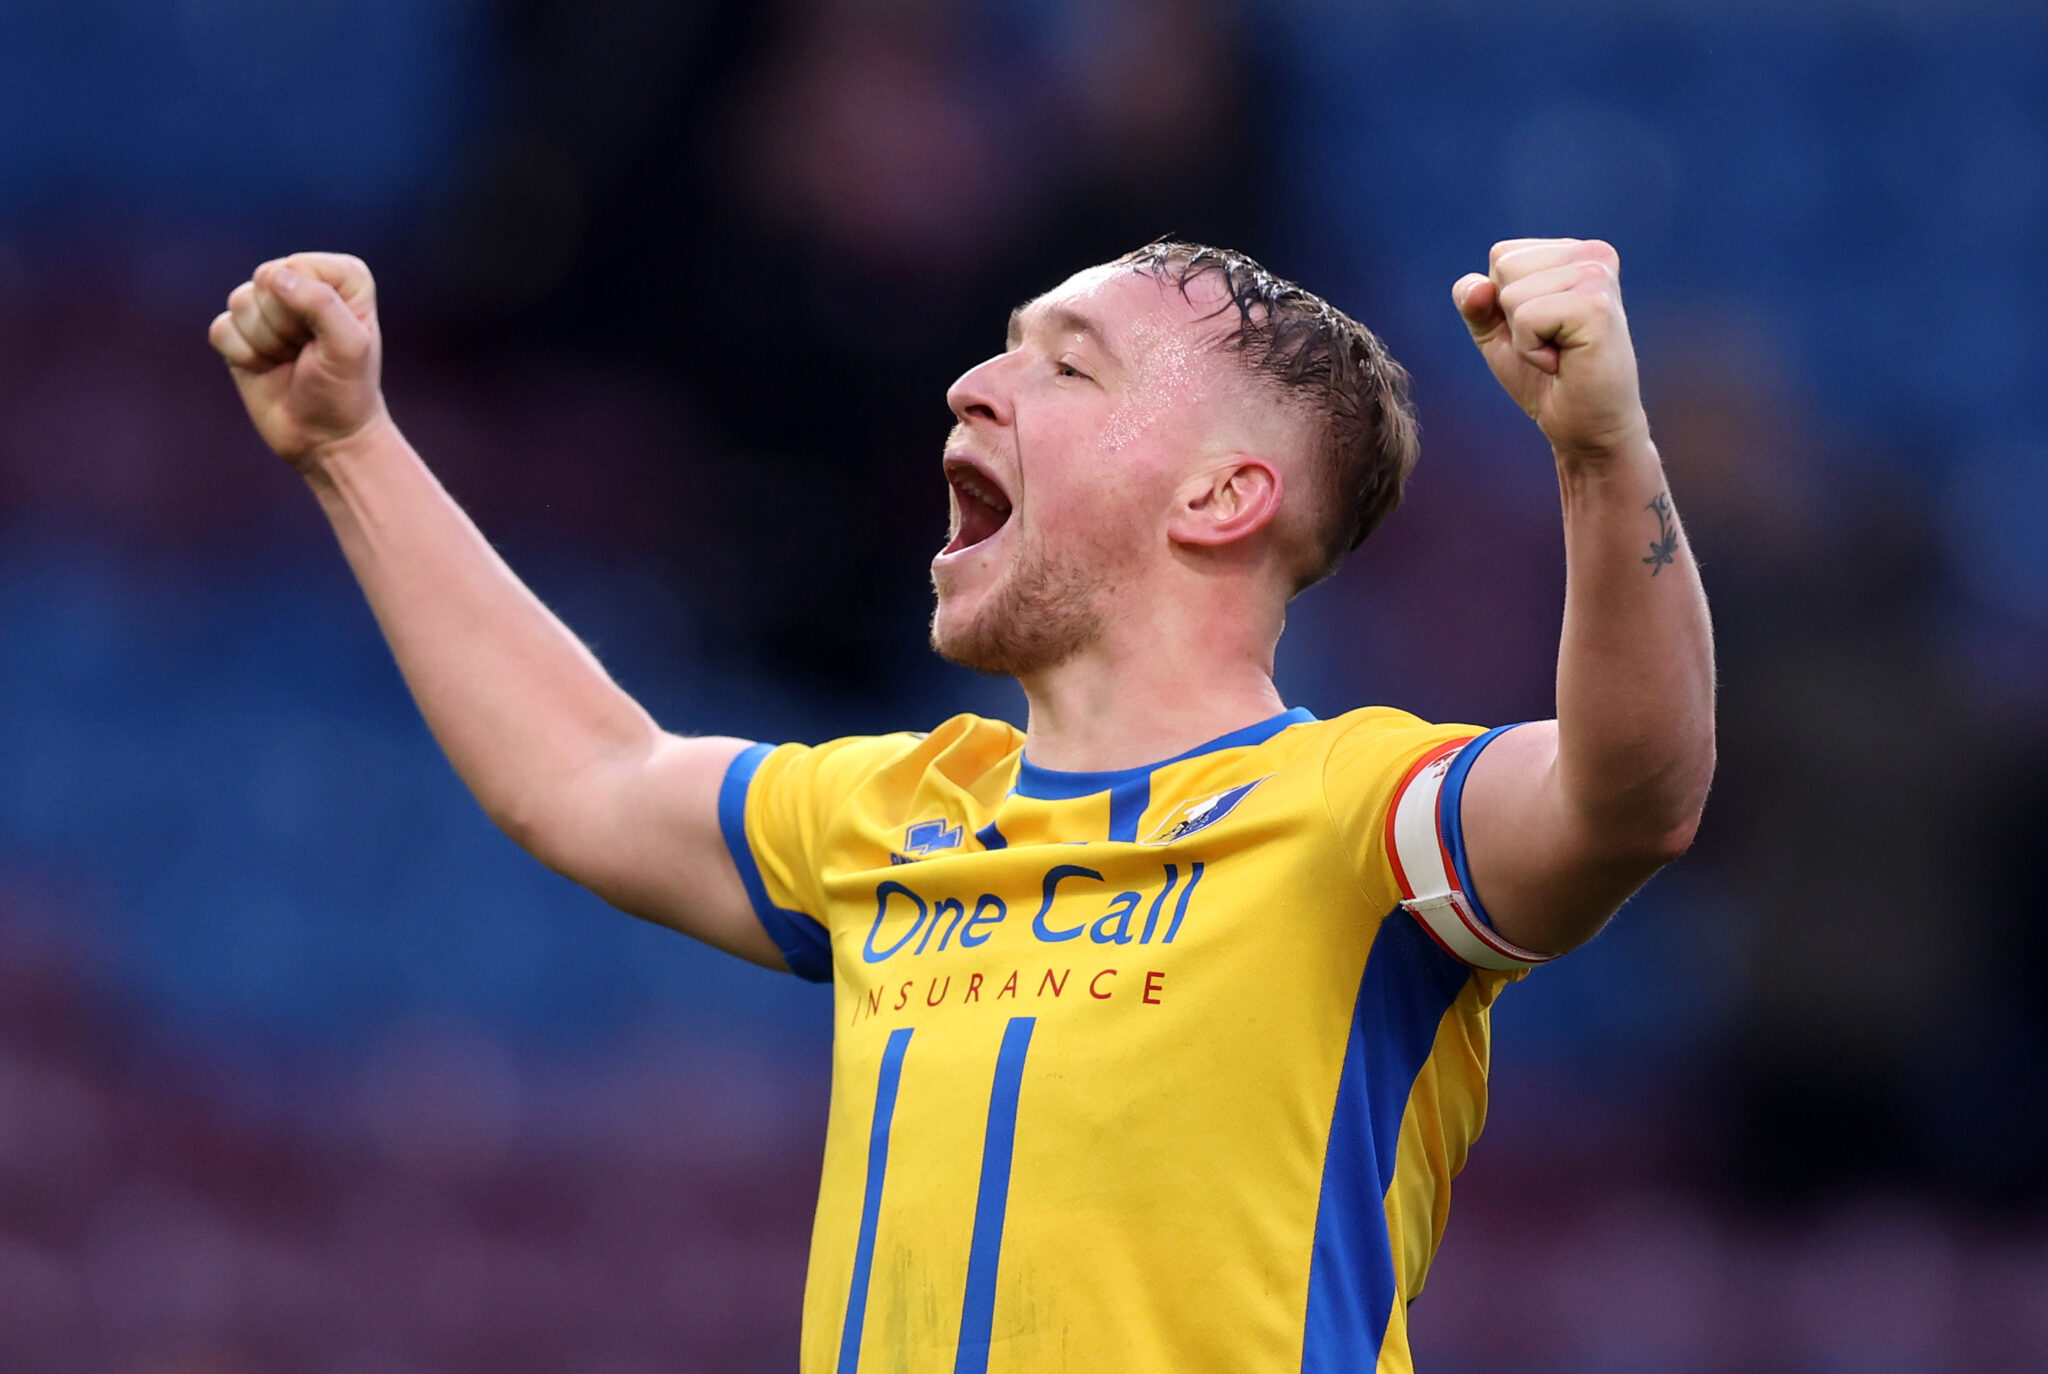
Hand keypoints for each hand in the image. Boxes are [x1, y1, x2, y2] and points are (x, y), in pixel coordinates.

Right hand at [208, 253, 387, 468]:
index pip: (298, 266)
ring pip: (240, 301)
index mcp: (342, 277)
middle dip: (284, 326)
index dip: (307, 307)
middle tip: (308, 352)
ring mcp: (269, 307)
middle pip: (265, 279)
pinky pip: (221, 329)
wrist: (326, 439)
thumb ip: (321, 303)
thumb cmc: (346, 391)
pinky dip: (242, 356)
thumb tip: (273, 276)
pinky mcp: (240, 332)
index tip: (329, 338)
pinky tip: (266, 368)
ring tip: (290, 360)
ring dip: (265, 343)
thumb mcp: (349, 347)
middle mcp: (303, 282)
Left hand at [1453, 238, 1648, 463]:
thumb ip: (1474, 300)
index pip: (1502, 255)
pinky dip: (1531, 351)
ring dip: (1523, 337)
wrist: (1584, 427)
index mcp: (1575, 252)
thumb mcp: (1497, 332)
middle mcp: (1593, 255)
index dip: (1502, 304)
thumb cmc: (1545, 378)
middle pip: (1504, 266)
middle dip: (1511, 318)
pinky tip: (1564, 362)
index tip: (1542, 330)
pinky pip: (1526, 318)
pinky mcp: (1596, 306)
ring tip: (1560, 353)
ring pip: (1511, 294)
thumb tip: (1477, 287)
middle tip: (1552, 344)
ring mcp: (1598, 277)